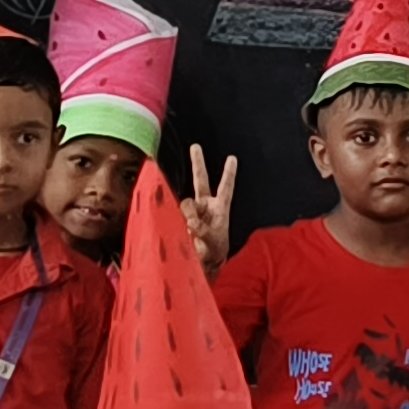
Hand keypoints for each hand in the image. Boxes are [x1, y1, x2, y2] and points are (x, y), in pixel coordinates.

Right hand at [182, 145, 240, 268]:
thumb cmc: (214, 251)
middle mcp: (206, 206)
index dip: (228, 174)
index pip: (225, 188)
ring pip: (186, 203)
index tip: (232, 158)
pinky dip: (177, 219)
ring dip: (188, 213)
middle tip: (195, 146)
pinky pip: (176, 214)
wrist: (203, 262)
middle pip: (200, 180)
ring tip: (192, 229)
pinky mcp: (181, 218)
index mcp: (220, 209)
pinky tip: (184, 230)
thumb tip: (191, 221)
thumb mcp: (213, 242)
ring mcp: (193, 211)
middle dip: (197, 163)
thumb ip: (203, 231)